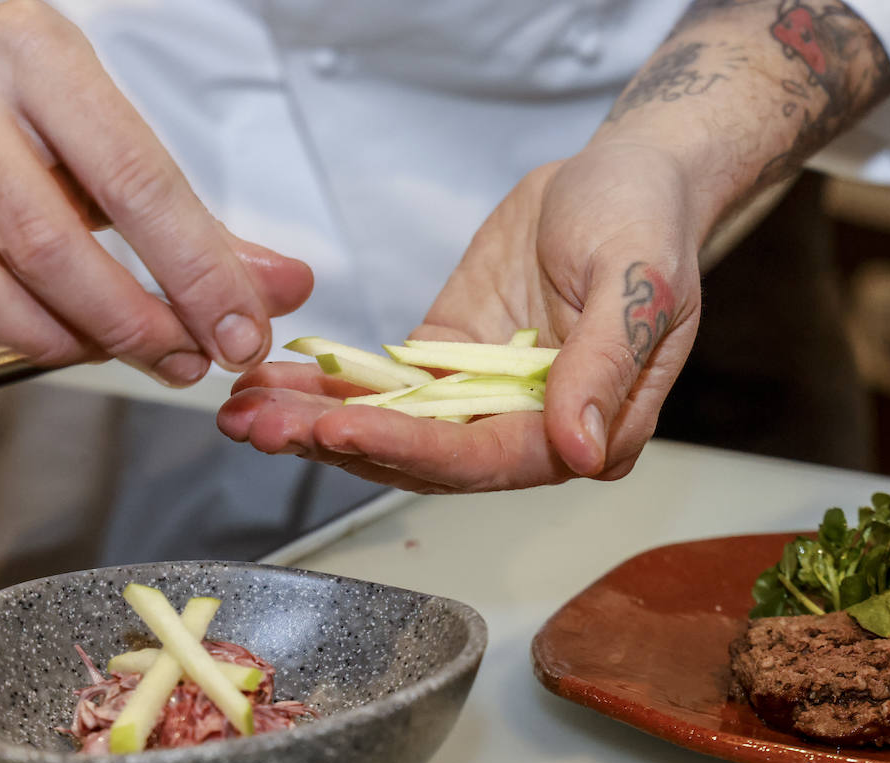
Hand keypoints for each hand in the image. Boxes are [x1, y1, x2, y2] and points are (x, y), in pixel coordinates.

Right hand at [0, 0, 310, 382]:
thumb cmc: (9, 81)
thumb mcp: (105, 119)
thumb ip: (195, 217)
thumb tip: (282, 289)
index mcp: (38, 57)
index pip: (136, 185)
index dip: (197, 277)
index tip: (239, 336)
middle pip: (49, 248)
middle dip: (130, 327)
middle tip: (178, 359)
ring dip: (53, 343)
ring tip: (100, 348)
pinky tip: (13, 329)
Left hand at [217, 141, 701, 490]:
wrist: (622, 175)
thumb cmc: (647, 221)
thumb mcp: (640, 282)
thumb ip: (606, 366)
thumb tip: (578, 450)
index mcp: (586, 429)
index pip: (486, 459)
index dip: (409, 449)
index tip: (337, 429)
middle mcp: (529, 431)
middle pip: (422, 457)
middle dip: (338, 443)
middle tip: (260, 427)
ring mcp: (482, 401)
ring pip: (391, 429)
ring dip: (316, 424)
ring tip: (242, 413)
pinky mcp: (446, 365)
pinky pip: (381, 387)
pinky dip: (327, 387)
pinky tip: (271, 384)